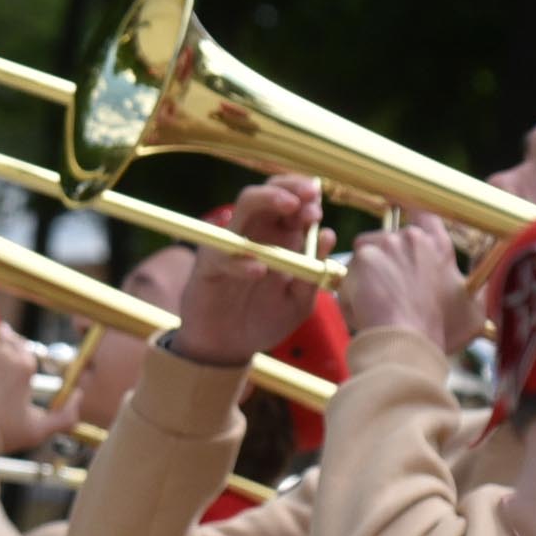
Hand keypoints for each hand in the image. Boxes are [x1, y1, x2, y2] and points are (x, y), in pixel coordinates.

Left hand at [0, 330, 82, 454]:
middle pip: (4, 342)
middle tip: (0, 346)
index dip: (20, 350)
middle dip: (3, 344)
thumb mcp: (37, 431)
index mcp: (24, 366)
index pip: (25, 349)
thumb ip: (65, 417)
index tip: (14, 347)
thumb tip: (79, 397)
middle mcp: (1, 353)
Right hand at [171, 177, 331, 368]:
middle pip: (269, 192)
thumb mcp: (298, 302)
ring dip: (268, 200)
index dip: (306, 195)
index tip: (319, 202)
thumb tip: (327, 234)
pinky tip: (260, 271)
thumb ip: (313, 273)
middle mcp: (255, 233)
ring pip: (244, 206)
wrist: (229, 348)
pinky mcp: (208, 266)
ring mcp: (230, 245)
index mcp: (279, 237)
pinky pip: (224, 255)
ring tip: (292, 208)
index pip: (291, 200)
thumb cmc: (264, 320)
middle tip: (309, 195)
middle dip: (291, 187)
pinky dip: (242, 262)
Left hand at [337, 215, 470, 348]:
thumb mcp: (470, 306)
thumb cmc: (437, 330)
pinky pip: (347, 275)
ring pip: (363, 256)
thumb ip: (473, 288)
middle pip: (383, 239)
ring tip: (376, 306)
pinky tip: (364, 310)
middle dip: (378, 262)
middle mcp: (413, 238)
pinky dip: (349, 294)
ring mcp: (388, 244)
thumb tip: (483, 284)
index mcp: (438, 246)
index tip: (398, 207)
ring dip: (363, 279)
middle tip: (384, 292)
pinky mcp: (365, 256)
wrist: (410, 340)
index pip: (423, 213)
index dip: (408, 211)